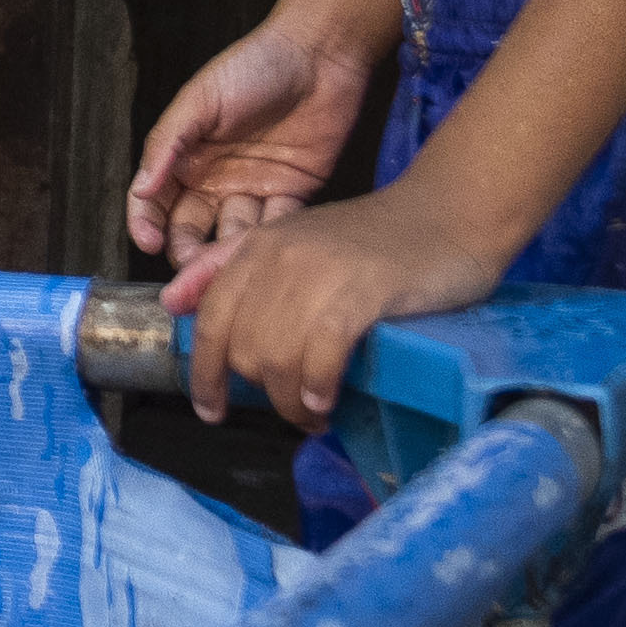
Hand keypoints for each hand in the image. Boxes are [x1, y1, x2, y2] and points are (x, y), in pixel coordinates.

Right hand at [126, 7, 386, 262]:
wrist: (319, 54)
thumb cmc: (254, 65)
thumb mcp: (200, 99)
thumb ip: (168, 143)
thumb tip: (141, 189)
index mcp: (186, 157)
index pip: (155, 201)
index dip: (146, 224)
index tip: (149, 242)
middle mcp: (215, 179)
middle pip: (192, 228)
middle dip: (187, 251)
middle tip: (191, 268)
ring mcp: (253, 188)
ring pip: (233, 234)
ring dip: (228, 252)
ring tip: (229, 264)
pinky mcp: (292, 193)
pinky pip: (276, 225)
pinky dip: (268, 239)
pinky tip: (263, 247)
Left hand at [169, 168, 508, 431]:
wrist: (452, 213)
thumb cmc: (377, 239)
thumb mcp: (297, 242)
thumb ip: (233, 267)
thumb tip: (173, 302)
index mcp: (259, 245)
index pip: (211, 319)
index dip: (205, 372)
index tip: (212, 409)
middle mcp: (280, 255)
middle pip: (244, 349)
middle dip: (263, 393)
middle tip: (293, 410)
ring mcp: (320, 272)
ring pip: (278, 360)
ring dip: (293, 403)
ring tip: (314, 413)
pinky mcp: (362, 291)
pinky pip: (320, 356)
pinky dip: (319, 388)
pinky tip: (328, 400)